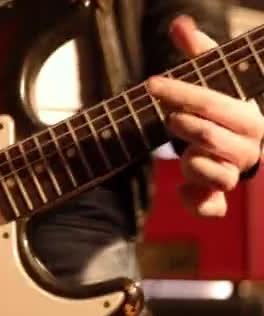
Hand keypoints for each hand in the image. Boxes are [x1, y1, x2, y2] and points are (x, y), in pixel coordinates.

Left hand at [147, 16, 263, 216]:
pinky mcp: (217, 199)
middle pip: (213, 138)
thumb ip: (198, 52)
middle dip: (186, 126)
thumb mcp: (209, 78)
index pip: (215, 102)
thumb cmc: (217, 107)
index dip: (181, 92)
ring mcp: (233, 176)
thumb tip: (180, 23)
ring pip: (215, 173)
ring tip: (183, 152)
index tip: (150, 83)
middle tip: (171, 119)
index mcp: (249, 118)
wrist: (228, 146)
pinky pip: (211, 209)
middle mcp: (247, 150)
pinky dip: (195, 203)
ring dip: (191, 162)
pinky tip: (181, 190)